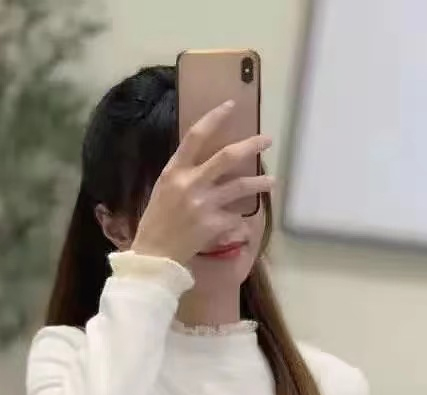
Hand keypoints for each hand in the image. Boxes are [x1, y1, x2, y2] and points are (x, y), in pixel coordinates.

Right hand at [131, 101, 273, 264]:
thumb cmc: (156, 223)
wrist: (154, 255)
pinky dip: (240, 221)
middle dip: (250, 145)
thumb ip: (184, 175)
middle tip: (267, 140)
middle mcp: (190, 183)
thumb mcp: (164, 190)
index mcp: (174, 171)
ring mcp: (203, 204)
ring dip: (259, 182)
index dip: (214, 118)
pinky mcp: (214, 224)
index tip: (231, 106)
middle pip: (227, 157)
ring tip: (271, 180)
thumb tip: (208, 162)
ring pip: (240, 186)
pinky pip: (236, 217)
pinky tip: (241, 225)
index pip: (195, 136)